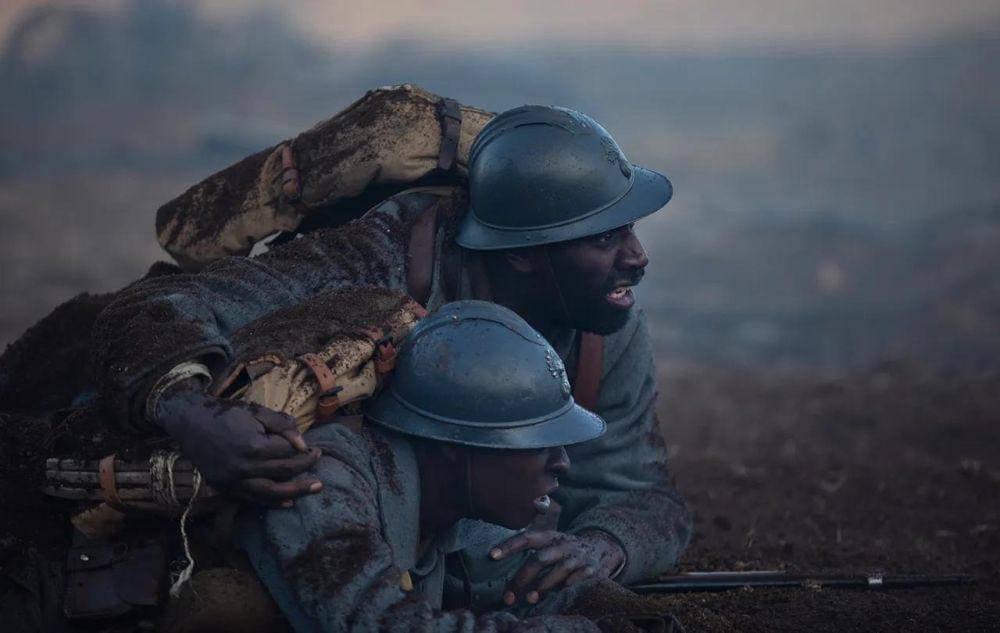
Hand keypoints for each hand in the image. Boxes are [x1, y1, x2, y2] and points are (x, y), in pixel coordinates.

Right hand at [155, 385, 321, 505]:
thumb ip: (282, 425)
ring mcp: (232, 481)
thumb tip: (303, 444)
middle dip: (305, 468)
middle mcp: (242, 467)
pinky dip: (271, 502)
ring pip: (270, 493)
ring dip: (295, 492)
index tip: (313, 447)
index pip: (287, 452)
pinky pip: (252, 499)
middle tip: (319, 461)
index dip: (304, 450)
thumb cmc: (226, 413)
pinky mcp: (224, 488)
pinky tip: (289, 502)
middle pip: (283, 473)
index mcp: (252, 446)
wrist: (190, 421)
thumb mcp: (257, 411)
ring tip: (315, 489)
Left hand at [489, 530, 625, 605]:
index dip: (509, 545)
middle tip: (508, 596)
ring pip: (559, 570)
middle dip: (522, 578)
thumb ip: (532, 560)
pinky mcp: (591, 568)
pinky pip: (579, 578)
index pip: (527, 538)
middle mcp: (563, 545)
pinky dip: (570, 584)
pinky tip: (562, 592)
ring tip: (529, 599)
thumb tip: (508, 584)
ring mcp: (577, 557)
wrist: (602, 547)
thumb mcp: (551, 547)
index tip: (492, 555)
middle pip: (539, 559)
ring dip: (543, 586)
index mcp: (549, 537)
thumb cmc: (566, 552)